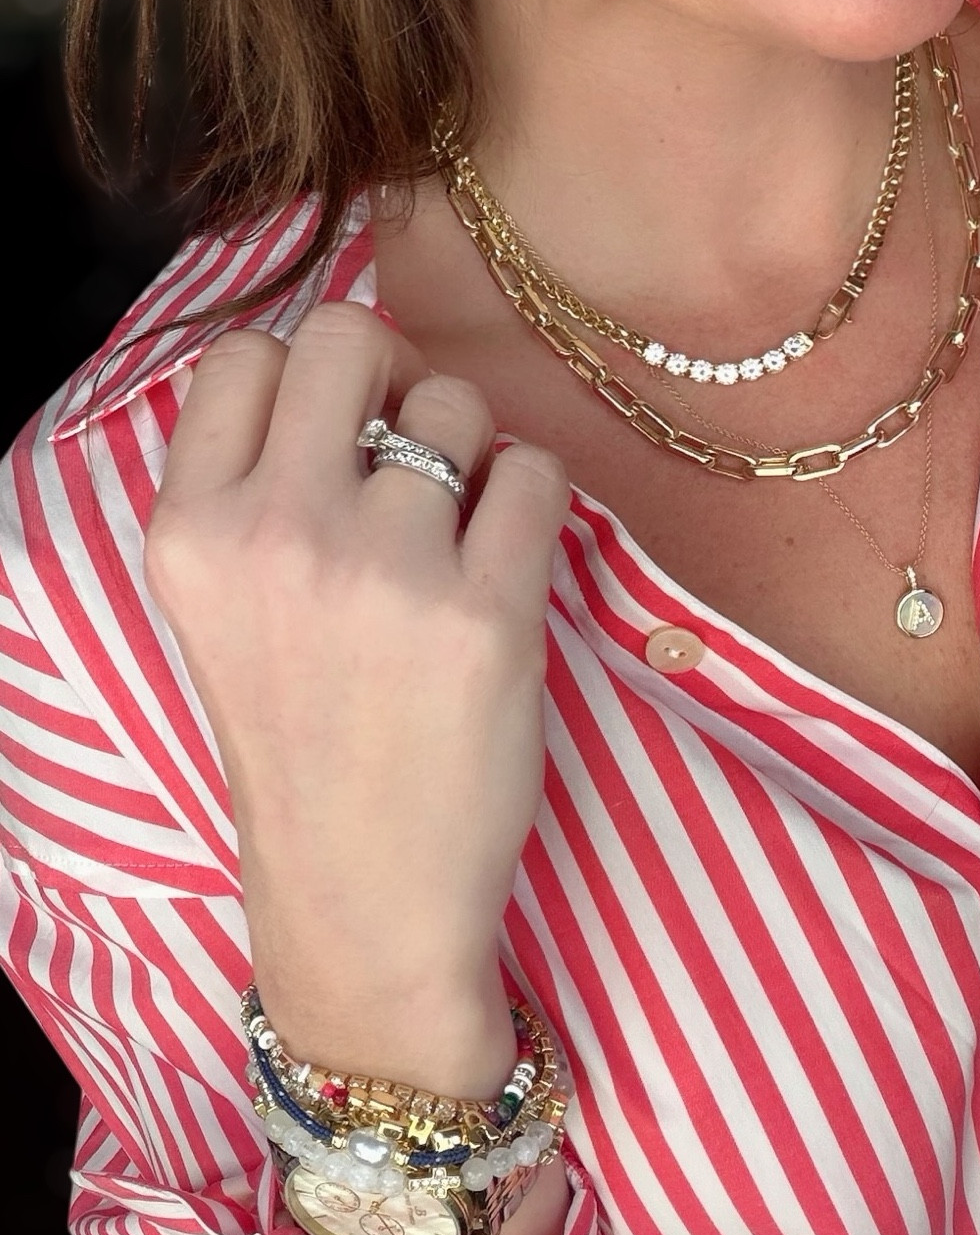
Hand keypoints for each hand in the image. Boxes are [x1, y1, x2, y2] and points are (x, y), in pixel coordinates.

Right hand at [143, 303, 570, 1081]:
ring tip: (459, 537)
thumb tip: (355, 369)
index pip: (244, 356)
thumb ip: (252, 489)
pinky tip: (507, 563)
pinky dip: (532, 501)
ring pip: (455, 405)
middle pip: (350, 337)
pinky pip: (534, 473)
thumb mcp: (220, 614)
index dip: (308, 377)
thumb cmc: (301, 748)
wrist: (362, 897)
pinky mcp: (486, 614)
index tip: (344, 427)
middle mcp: (276, 533)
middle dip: (394, 379)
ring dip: (472, 452)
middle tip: (415, 452)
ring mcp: (384, 570)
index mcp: (190, 533)